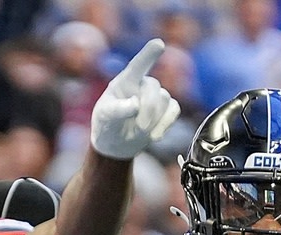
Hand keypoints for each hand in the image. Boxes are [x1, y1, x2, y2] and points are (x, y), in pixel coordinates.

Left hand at [89, 38, 180, 159]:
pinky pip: (174, 110)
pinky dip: (165, 124)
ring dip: (153, 120)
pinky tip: (154, 136)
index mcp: (126, 80)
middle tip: (139, 128)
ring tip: (138, 131)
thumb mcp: (105, 116)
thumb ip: (118, 110)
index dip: (148, 54)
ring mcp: (156, 95)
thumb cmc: (107, 124)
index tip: (158, 44)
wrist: (116, 144)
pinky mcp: (167, 109)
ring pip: (165, 100)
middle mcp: (143, 84)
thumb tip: (136, 104)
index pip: (138, 65)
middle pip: (154, 89)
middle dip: (148, 110)